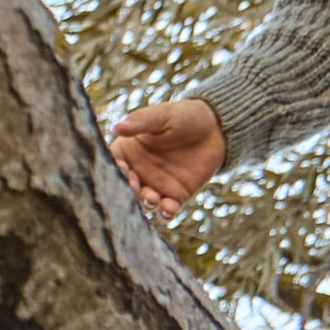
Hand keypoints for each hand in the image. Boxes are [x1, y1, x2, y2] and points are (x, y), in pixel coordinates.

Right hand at [109, 95, 225, 217]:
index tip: (122, 170)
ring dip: (145, 204)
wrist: (215, 129)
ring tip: (152, 198)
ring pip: (143, 203)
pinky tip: (168, 209)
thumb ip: (141, 122)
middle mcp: (138, 172)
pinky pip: (166, 211)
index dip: (114, 169)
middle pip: (125, 188)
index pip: (113, 163)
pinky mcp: (175, 197)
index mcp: (129, 151)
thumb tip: (117, 127)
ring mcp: (155, 186)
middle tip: (136, 188)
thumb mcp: (162, 116)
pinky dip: (165, 213)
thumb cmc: (184, 116)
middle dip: (128, 191)